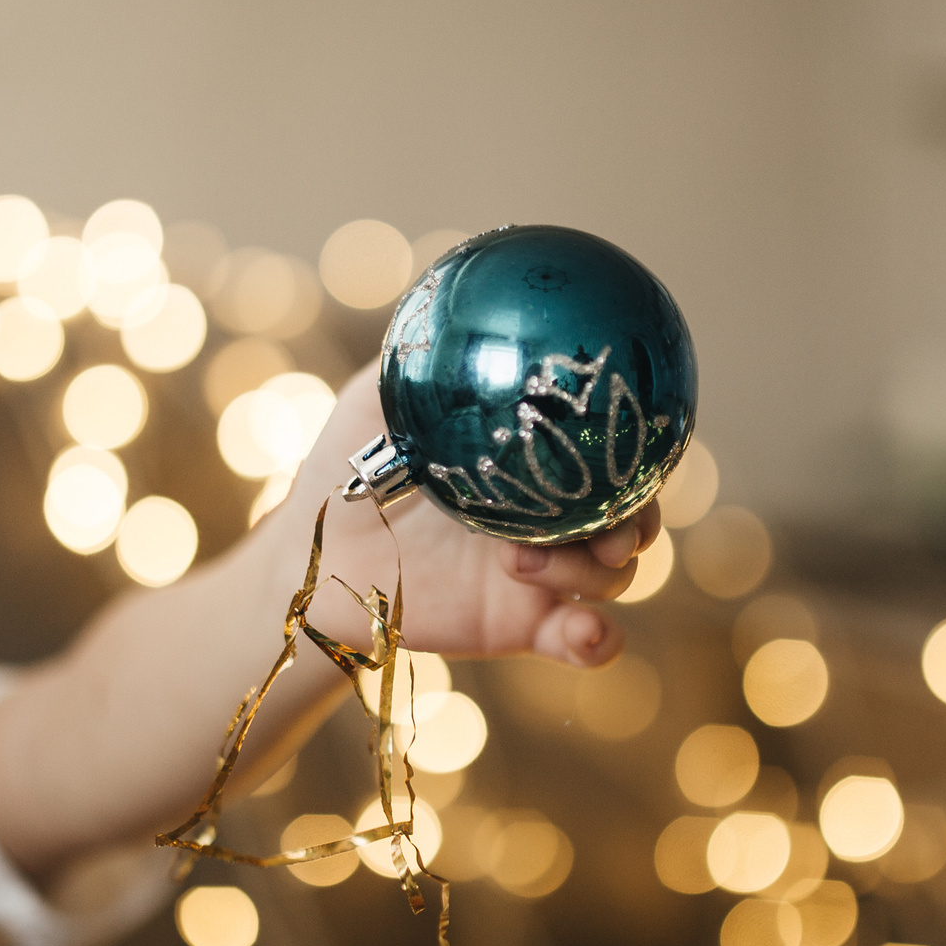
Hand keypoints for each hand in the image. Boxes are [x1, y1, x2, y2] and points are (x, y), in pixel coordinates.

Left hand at [266, 372, 660, 667]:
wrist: (308, 557)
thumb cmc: (341, 468)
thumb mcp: (375, 400)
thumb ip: (422, 359)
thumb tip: (458, 304)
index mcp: (529, 456)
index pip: (608, 447)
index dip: (634, 445)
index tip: (628, 439)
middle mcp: (548, 512)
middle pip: (631, 512)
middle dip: (638, 518)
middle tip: (610, 524)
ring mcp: (540, 572)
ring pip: (613, 575)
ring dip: (595, 572)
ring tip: (528, 563)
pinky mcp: (522, 626)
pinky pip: (586, 641)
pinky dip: (599, 641)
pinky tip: (586, 635)